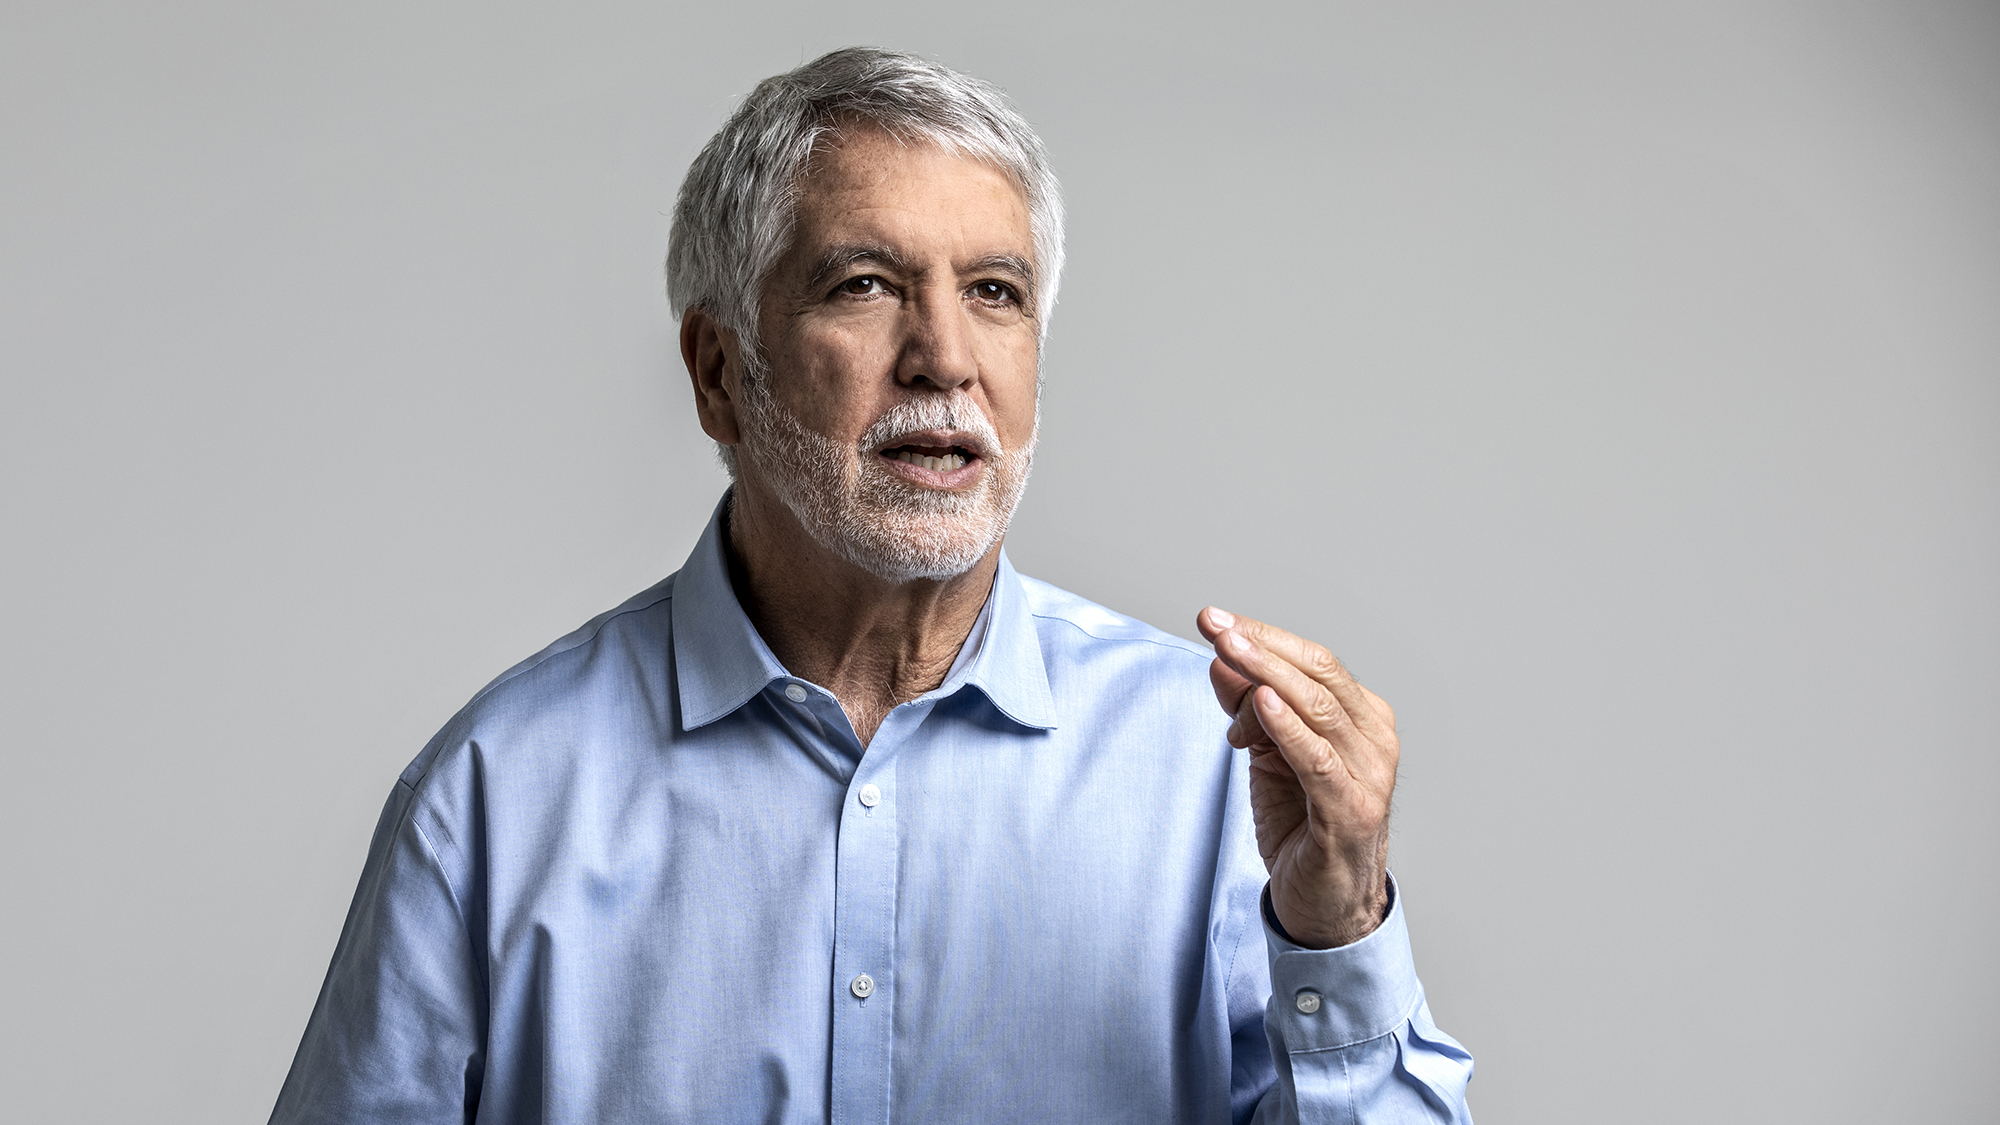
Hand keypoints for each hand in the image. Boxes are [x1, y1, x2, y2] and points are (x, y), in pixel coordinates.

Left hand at [1197, 607, 1397, 948]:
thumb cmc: (1303, 826)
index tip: (1214, 620)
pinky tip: (1262, 703)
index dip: (1264, 636)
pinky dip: (1289, 728)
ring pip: (1319, 709)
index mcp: (1362, 719)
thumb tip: (1220, 661)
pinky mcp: (1350, 812)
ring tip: (1229, 649)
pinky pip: (1318, 761)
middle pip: (1318, 675)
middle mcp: (1374, 740)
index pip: (1315, 662)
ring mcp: (1369, 776)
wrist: (1325, 905)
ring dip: (1268, 675)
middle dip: (1261, 646)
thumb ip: (1249, 710)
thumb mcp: (1267, 757)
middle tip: (1214, 625)